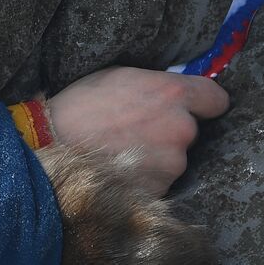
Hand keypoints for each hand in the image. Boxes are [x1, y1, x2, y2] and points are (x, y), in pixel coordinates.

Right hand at [46, 66, 228, 196]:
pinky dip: (141, 176)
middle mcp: (181, 128)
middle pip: (189, 131)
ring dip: (154, 156)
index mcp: (173, 94)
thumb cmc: (77, 106)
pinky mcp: (158, 188)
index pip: (216, 100)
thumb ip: (154, 84)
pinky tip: (116, 167)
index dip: (200, 104)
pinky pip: (157, 180)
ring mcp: (171, 163)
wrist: (48, 145)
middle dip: (167, 131)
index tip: (189, 108)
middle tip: (132, 130)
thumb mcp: (118, 76)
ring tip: (118, 150)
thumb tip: (171, 93)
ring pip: (173, 158)